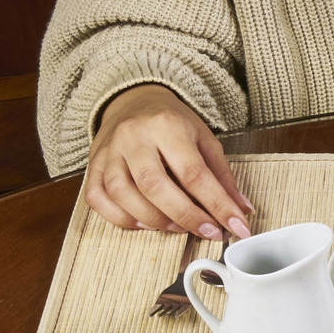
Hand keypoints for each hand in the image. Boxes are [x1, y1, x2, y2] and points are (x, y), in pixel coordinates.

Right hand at [84, 84, 252, 239]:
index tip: (236, 227)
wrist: (133, 101)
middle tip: (208, 231)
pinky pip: (97, 198)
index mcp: (167, 125)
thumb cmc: (172, 123)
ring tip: (178, 226)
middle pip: (155, 186)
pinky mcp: (92, 164)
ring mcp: (109, 151)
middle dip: (186, 217)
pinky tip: (143, 222)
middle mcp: (133, 136)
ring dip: (154, 220)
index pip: (194, 174)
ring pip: (123, 194)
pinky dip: (120, 218)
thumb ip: (222, 176)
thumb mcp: (204, 140)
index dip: (217, 206)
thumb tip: (241, 210)